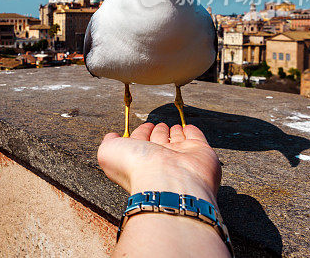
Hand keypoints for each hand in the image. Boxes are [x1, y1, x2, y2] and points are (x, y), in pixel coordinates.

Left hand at [97, 122, 220, 202]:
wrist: (168, 183)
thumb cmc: (135, 168)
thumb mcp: (108, 153)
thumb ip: (108, 142)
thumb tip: (112, 135)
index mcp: (139, 159)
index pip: (140, 141)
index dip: (141, 132)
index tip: (145, 126)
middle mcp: (160, 159)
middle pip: (159, 141)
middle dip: (158, 132)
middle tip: (159, 125)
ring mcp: (181, 157)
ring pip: (176, 140)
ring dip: (174, 132)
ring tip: (172, 126)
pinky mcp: (201, 153)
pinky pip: (196, 138)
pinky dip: (191, 131)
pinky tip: (187, 127)